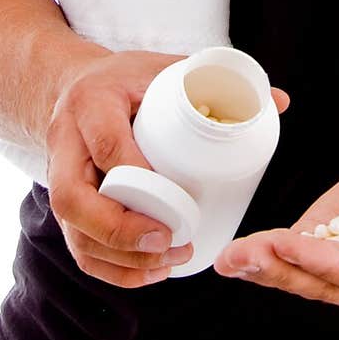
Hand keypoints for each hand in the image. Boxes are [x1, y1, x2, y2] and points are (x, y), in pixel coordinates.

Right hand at [46, 49, 289, 288]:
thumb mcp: (165, 66)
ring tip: (167, 262)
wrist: (73, 85)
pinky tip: (148, 273)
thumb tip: (280, 102)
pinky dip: (111, 269)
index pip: (106, 141)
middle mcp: (66, 142)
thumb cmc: (127, 78)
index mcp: (92, 102)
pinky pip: (79, 247)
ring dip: (119, 258)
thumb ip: (217, 80)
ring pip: (74, 232)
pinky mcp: (65, 203)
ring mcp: (58, 176)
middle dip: (120, 230)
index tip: (173, 193)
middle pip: (74, 199)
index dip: (135, 171)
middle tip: (167, 239)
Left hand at [213, 139, 338, 320]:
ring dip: (266, 267)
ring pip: (303, 277)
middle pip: (327, 283)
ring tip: (231, 257)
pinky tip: (236, 252)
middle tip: (248, 254)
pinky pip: (294, 259)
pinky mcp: (328, 250)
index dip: (329, 261)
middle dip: (285, 269)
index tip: (295, 242)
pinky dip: (264, 257)